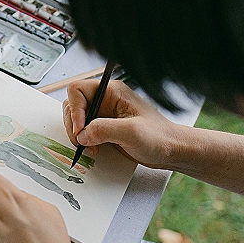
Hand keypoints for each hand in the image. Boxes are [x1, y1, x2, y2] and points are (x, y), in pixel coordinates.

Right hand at [63, 79, 183, 168]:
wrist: (171, 151)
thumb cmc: (159, 137)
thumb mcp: (131, 132)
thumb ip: (103, 129)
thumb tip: (82, 134)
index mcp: (111, 92)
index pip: (77, 90)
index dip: (75, 110)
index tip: (81, 130)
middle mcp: (105, 101)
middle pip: (72, 105)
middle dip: (74, 125)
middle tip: (84, 142)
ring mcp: (103, 115)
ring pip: (76, 120)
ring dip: (78, 136)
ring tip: (91, 148)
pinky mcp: (104, 129)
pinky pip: (84, 132)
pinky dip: (83, 142)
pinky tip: (94, 150)